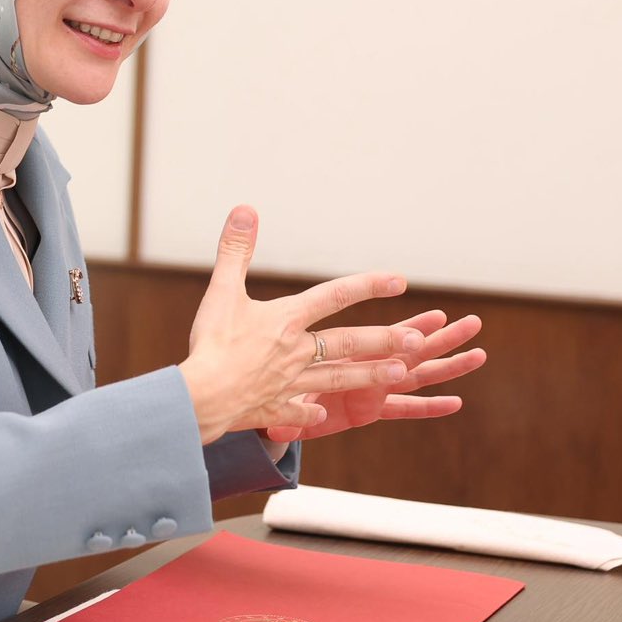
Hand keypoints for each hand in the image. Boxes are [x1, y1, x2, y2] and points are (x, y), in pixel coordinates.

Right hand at [177, 206, 416, 443]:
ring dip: (371, 376)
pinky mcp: (274, 408)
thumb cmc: (211, 342)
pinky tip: (321, 412)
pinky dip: (309, 411)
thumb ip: (236, 249)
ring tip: (402, 375)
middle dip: (385, 340)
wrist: (202, 398)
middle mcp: (297, 352)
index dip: (367, 285)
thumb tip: (245, 209)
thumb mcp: (221, 290)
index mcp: (287, 321)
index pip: (335, 296)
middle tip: (418, 339)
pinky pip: (297, 410)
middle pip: (348, 343)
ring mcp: (289, 383)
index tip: (399, 281)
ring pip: (338, 379)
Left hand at [261, 310, 487, 443]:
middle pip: (412, 352)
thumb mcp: (277, 376)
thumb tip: (275, 420)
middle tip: (473, 324)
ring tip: (479, 354)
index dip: (411, 328)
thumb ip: (285, 390)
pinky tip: (455, 403)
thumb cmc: (270, 382)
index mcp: (350, 353)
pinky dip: (429, 407)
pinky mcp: (371, 410)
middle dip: (442, 340)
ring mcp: (372, 389)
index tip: (436, 316)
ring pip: (417, 375)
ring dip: (446, 365)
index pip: (386, 338)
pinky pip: (405, 408)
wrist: (269, 407)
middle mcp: (365, 368)